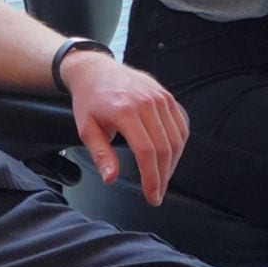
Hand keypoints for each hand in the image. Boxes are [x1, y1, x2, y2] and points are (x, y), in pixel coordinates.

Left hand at [62, 54, 188, 207]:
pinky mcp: (166, 95)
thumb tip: (111, 178)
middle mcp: (146, 102)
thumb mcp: (86, 128)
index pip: (146, 152)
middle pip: (164, 147)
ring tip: (162, 178)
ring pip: (176, 138)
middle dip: (163, 176)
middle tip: (157, 194)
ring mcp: (159, 97)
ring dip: (172, 163)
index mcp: (125, 111)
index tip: (152, 196)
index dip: (152, 178)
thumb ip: (100, 154)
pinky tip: (169, 157)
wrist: (95, 70)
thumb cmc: (89, 100)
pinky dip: (178, 145)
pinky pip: (181, 125)